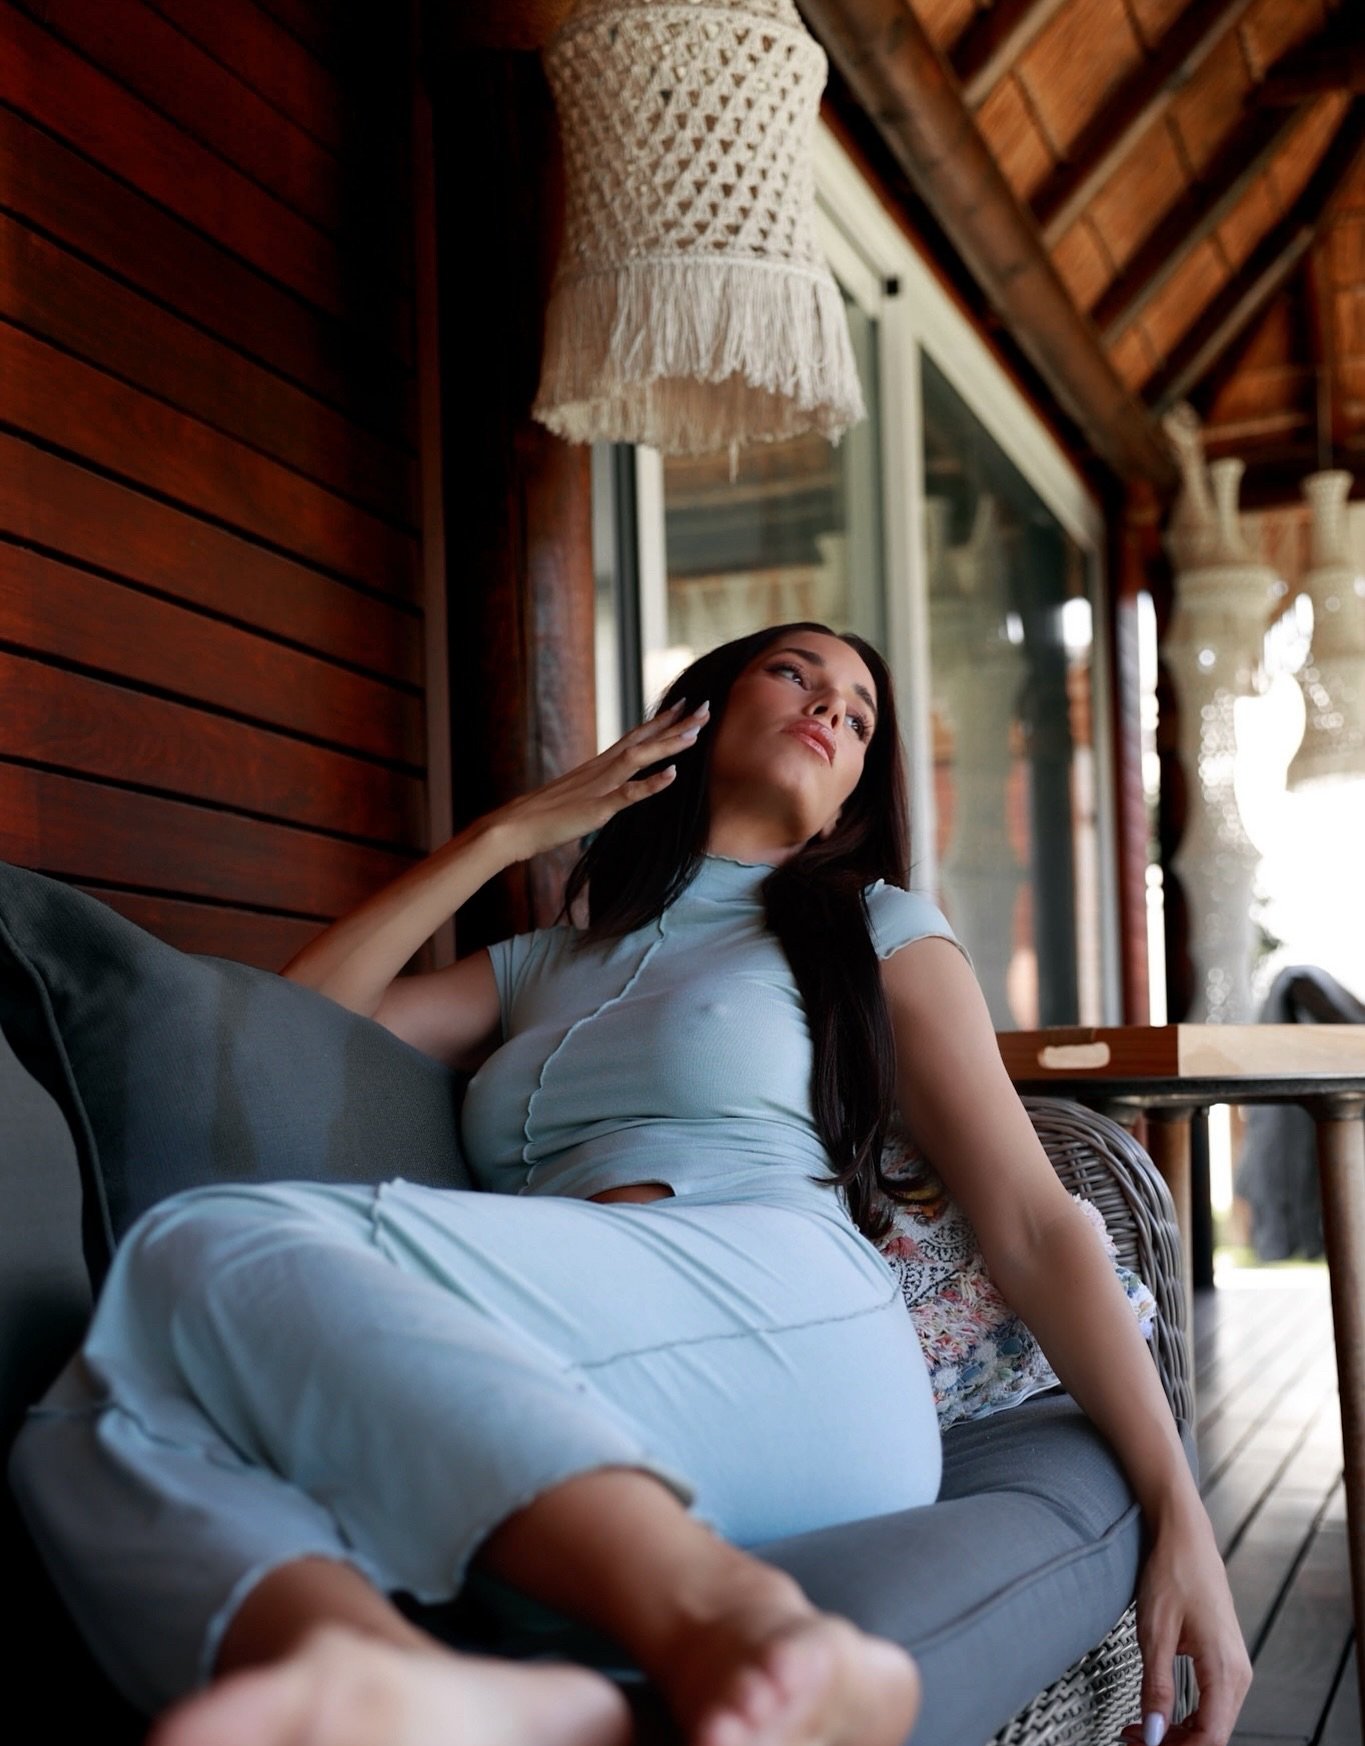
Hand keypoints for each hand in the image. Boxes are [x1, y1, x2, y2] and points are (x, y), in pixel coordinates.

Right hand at [491, 701, 710, 863]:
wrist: (514, 826)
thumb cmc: (544, 815)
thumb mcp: (579, 795)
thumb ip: (598, 787)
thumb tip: (615, 786)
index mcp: (599, 765)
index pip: (635, 736)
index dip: (662, 721)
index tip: (685, 705)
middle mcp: (602, 768)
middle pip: (644, 739)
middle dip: (676, 724)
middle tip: (706, 707)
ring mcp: (600, 786)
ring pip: (639, 758)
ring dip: (669, 745)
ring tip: (696, 733)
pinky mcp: (597, 809)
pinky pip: (628, 794)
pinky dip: (651, 784)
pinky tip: (672, 775)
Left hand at [1118, 1511, 1250, 1745]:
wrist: (1185, 1536)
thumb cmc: (1173, 1571)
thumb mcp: (1155, 1633)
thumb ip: (1156, 1687)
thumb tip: (1153, 1733)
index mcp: (1225, 1669)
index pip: (1211, 1737)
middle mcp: (1237, 1672)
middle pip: (1214, 1734)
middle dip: (1176, 1745)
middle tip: (1134, 1741)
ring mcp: (1233, 1665)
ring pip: (1213, 1721)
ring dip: (1180, 1734)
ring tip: (1138, 1730)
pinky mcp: (1223, 1658)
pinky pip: (1211, 1702)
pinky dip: (1187, 1716)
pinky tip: (1158, 1714)